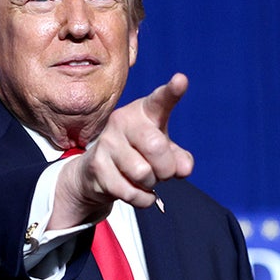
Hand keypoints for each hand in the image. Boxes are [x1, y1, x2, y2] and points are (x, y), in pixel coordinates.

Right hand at [51, 73, 193, 227]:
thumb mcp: (163, 153)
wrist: (95, 173)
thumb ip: (179, 158)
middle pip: (156, 146)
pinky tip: (138, 191)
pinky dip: (143, 199)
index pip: (160, 100)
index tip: (181, 81)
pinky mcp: (97, 166)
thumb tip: (184, 168)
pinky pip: (132, 192)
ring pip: (143, 173)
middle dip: (167, 169)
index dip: (172, 92)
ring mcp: (107, 143)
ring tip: (144, 178)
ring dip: (151, 184)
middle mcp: (122, 121)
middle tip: (164, 173)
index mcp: (143, 112)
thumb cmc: (137, 155)